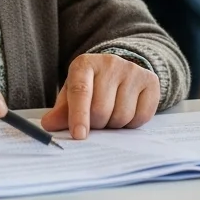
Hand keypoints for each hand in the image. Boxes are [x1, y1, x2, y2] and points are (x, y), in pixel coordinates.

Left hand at [40, 53, 159, 139]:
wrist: (119, 70)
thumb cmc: (91, 87)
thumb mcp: (71, 95)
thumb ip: (61, 111)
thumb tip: (49, 125)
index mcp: (85, 64)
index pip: (81, 91)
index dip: (79, 115)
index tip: (79, 136)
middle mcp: (110, 63)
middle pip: (101, 109)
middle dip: (96, 125)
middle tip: (95, 122)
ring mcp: (132, 70)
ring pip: (122, 116)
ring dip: (114, 126)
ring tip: (110, 115)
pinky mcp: (150, 80)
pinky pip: (141, 116)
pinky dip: (132, 124)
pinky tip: (127, 112)